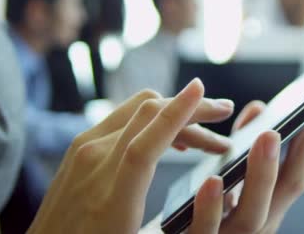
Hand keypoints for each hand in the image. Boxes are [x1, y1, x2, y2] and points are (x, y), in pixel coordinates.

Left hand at [27, 79, 235, 233]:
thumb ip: (169, 216)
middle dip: (191, 108)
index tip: (201, 88)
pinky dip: (152, 120)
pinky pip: (123, 119)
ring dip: (174, 113)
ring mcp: (82, 149)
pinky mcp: (78, 146)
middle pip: (148, 113)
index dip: (177, 113)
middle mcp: (93, 163)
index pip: (146, 142)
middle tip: (225, 114)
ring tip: (204, 134)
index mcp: (110, 198)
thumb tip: (211, 196)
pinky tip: (170, 139)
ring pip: (138, 111)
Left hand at [143, 100, 303, 233]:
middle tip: (284, 123)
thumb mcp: (225, 183)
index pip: (295, 175)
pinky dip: (211, 207)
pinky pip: (204, 232)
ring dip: (261, 176)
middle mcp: (254, 228)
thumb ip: (241, 150)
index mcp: (264, 210)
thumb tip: (258, 109)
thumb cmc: (198, 216)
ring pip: (251, 218)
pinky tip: (211, 181)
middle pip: (282, 196)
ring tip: (266, 137)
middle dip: (289, 155)